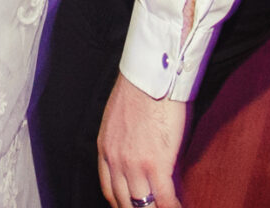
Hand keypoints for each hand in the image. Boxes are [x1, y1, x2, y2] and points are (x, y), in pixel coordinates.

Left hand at [97, 74, 186, 207]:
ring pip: (142, 206)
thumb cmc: (141, 88)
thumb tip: (140, 152)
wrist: (150, 75)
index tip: (132, 207)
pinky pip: (164, 199)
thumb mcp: (120, 118)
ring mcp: (134, 164)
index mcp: (105, 149)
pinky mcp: (156, 163)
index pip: (110, 191)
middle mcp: (116, 161)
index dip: (122, 204)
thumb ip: (125, 141)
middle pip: (124, 203)